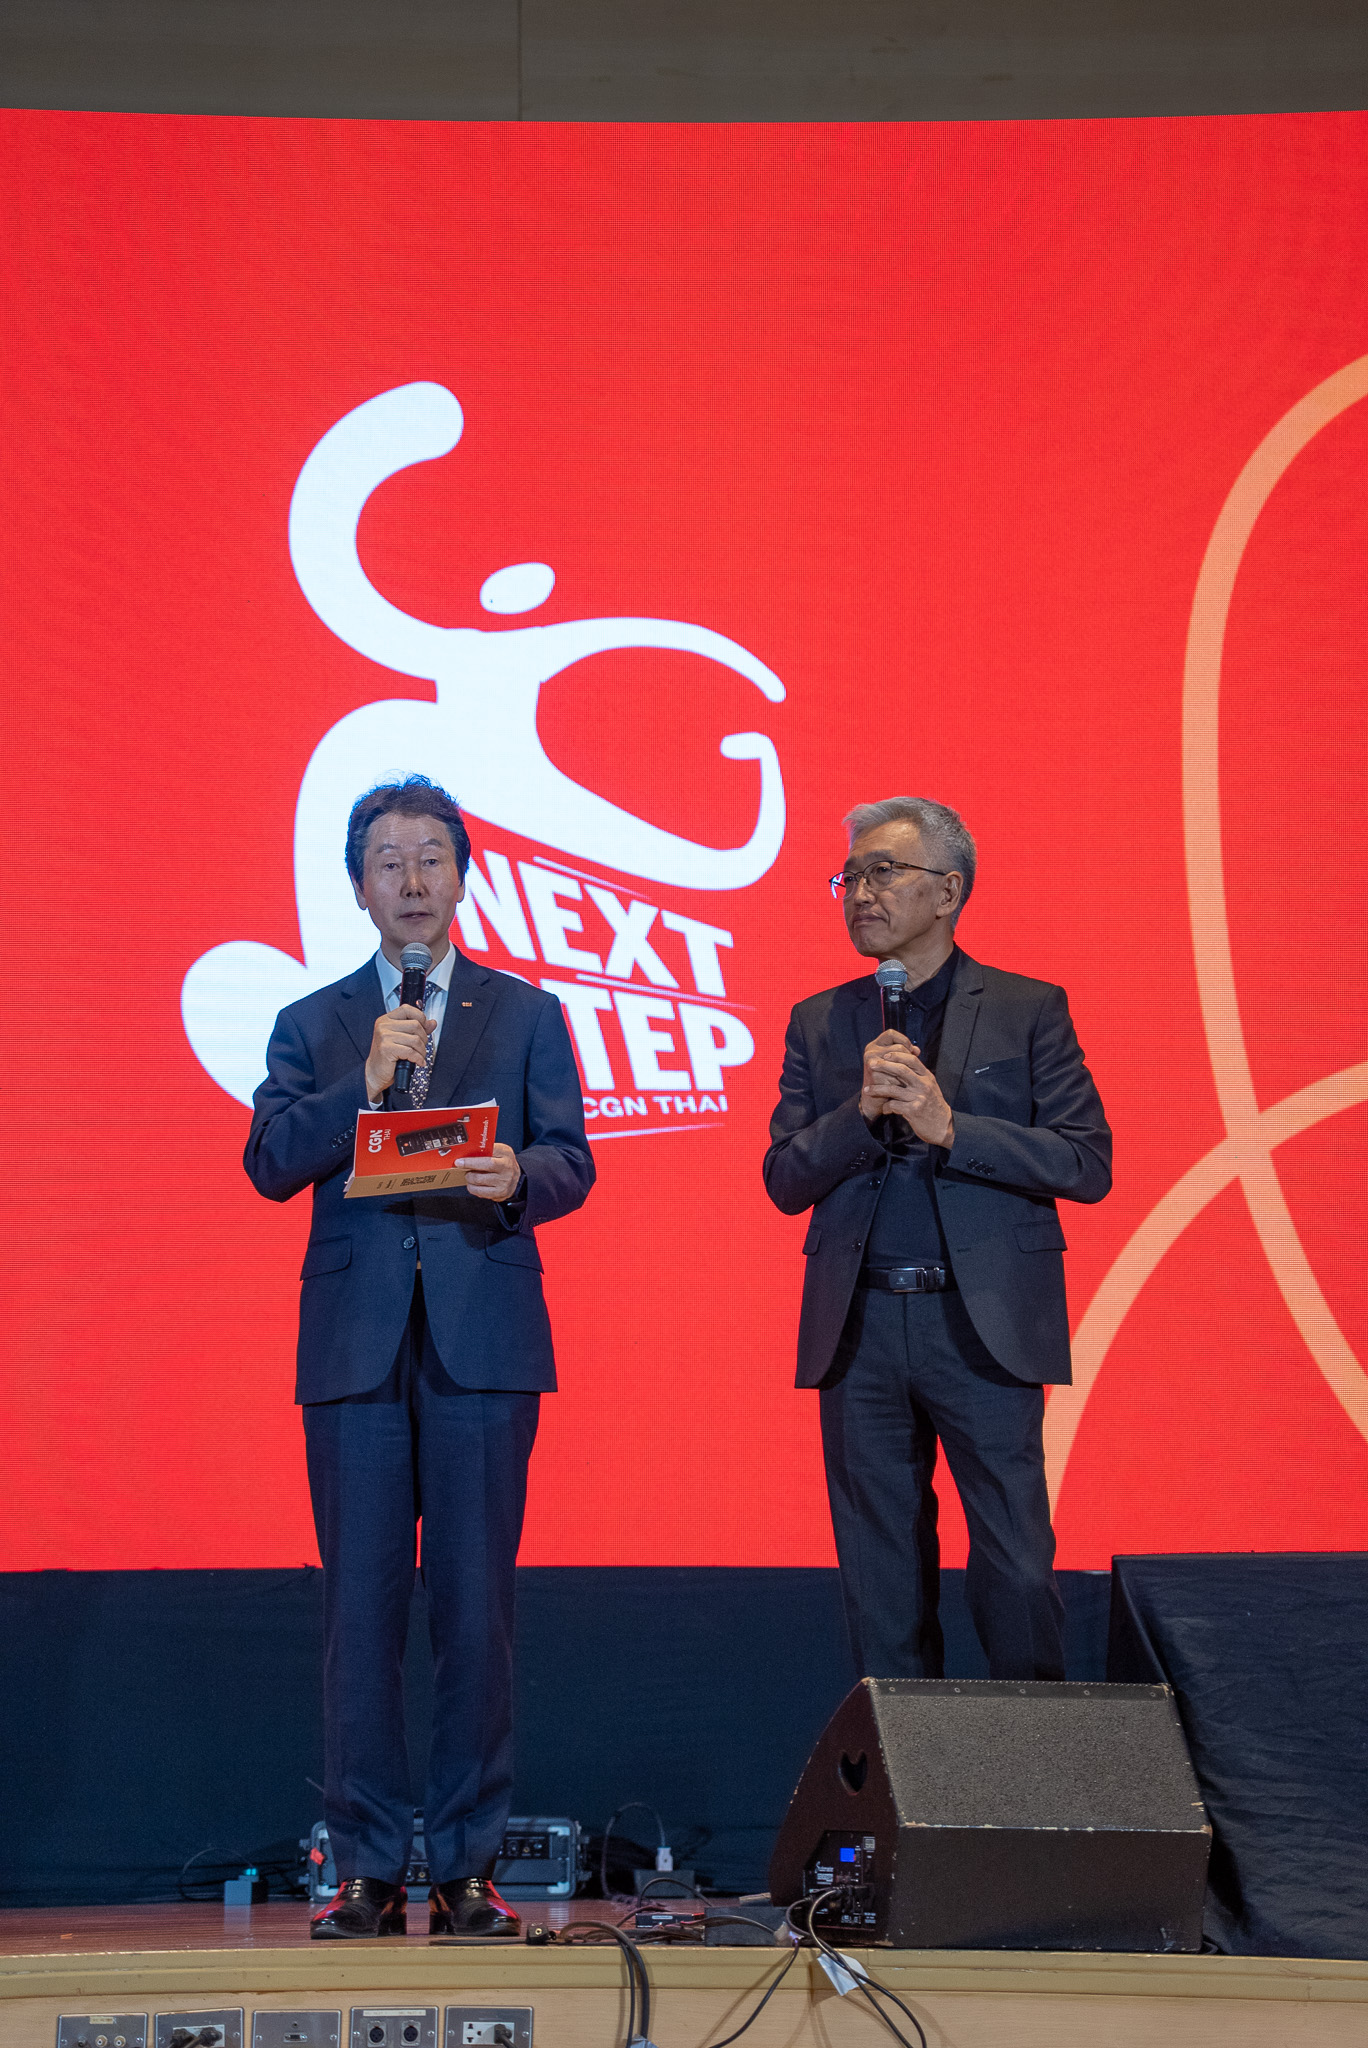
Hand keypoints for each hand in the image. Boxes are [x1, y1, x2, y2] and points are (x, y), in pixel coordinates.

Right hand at [364, 1003, 433, 1099]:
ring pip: (415, 1039)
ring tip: (419, 1056)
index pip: (407, 1009)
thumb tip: (432, 1023)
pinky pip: (411, 1051)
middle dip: (424, 1038)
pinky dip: (418, 1058)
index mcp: (386, 1020)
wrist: (375, 1072)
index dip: (420, 1017)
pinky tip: (418, 1062)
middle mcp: (383, 1026)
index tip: (425, 1027)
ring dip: (422, 1051)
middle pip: (415, 1025)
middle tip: (421, 1048)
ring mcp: (384, 1036)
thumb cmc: (388, 1056)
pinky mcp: (386, 1049)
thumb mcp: (403, 1038)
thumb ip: (418, 1028)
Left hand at [464, 1141, 522, 1203]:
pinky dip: (472, 1188)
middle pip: (485, 1165)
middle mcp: (507, 1166)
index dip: (473, 1156)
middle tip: (460, 1166)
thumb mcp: (498, 1152)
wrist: (516, 1179)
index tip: (460, 1160)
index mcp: (505, 1153)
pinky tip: (473, 1185)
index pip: (488, 1151)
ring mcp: (504, 1180)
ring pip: (479, 1179)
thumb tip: (465, 1152)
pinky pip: (480, 1192)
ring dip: (469, 1178)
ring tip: (469, 1176)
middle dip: (468, 1166)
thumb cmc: (502, 1163)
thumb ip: (485, 1150)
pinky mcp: (500, 1192)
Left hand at [861, 1030, 954, 1148]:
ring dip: (877, 1089)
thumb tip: (902, 1062)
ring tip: (867, 1090)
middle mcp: (924, 1085)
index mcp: (927, 1077)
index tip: (884, 1054)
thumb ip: (918, 1075)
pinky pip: (894, 1105)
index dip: (897, 1055)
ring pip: (893, 1089)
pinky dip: (886, 1107)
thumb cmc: (932, 1104)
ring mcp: (919, 1098)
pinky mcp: (913, 1111)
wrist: (943, 1126)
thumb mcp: (929, 1086)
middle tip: (871, 1064)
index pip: (912, 1060)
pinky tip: (884, 1109)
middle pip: (902, 1070)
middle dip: (884, 1065)